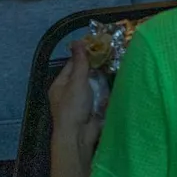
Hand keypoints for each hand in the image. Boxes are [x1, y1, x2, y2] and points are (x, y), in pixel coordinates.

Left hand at [50, 40, 104, 169]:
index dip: (84, 54)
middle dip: (95, 66)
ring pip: (92, 84)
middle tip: (111, 53)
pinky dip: (105, 89)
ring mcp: (80, 101)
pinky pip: (99, 94)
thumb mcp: (77, 81)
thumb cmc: (73, 106)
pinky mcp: (91, 108)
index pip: (72, 64)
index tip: (100, 44)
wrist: (79, 135)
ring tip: (116, 64)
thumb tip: (78, 40)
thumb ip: (80, 61)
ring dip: (102, 78)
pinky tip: (115, 81)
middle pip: (83, 74)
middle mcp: (69, 91)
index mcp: (60, 84)